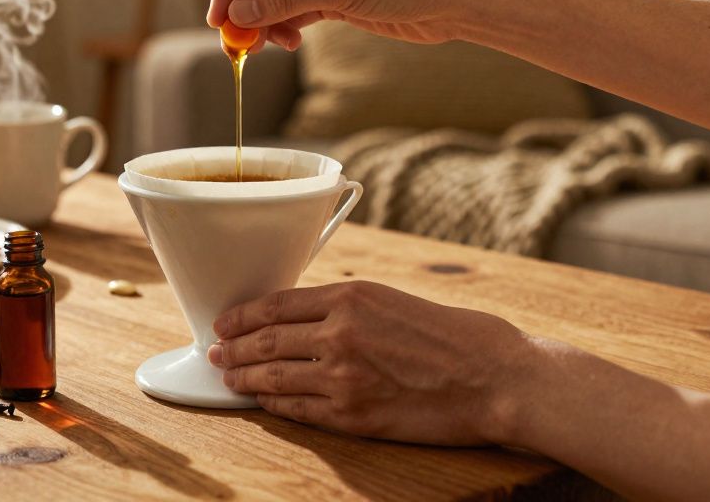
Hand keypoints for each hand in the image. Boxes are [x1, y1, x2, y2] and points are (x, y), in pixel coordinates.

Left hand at [208, 280, 534, 444]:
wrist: (494, 376)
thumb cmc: (453, 337)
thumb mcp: (392, 301)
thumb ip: (346, 308)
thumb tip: (301, 320)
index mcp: (351, 296)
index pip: (276, 304)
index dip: (241, 316)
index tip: (224, 323)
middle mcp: (340, 332)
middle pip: (265, 340)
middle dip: (232, 349)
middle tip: (215, 354)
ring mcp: (343, 376)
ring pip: (273, 376)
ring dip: (244, 378)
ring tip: (228, 379)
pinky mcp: (352, 415)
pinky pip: (297, 409)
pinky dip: (273, 403)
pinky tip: (263, 400)